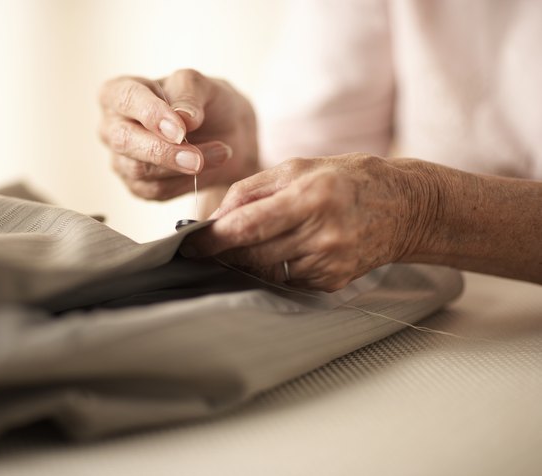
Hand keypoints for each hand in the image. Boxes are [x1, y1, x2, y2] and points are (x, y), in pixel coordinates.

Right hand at [98, 69, 258, 199]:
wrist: (227, 134)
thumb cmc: (206, 102)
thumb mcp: (203, 85)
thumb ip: (189, 93)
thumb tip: (183, 117)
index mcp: (118, 92)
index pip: (125, 99)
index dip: (151, 114)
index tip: (181, 129)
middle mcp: (112, 127)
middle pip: (124, 140)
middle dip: (163, 151)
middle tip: (197, 157)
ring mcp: (121, 159)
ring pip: (139, 170)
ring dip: (181, 167)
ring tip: (220, 154)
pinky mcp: (137, 185)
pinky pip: (156, 190)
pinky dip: (186, 182)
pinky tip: (208, 167)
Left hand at [184, 154, 420, 291]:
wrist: (403, 207)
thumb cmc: (346, 180)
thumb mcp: (298, 168)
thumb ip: (252, 190)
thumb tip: (215, 217)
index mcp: (311, 198)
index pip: (249, 226)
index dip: (214, 239)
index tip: (191, 244)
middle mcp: (322, 234)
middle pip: (253, 255)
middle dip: (226, 251)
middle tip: (210, 244)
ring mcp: (329, 262)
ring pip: (266, 271)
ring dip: (248, 259)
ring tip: (251, 241)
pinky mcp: (332, 281)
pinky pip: (286, 279)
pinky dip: (274, 267)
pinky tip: (284, 250)